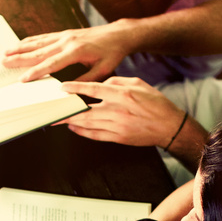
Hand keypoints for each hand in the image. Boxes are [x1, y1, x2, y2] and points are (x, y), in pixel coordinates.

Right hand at [2, 25, 135, 82]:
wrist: (118, 34)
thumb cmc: (112, 53)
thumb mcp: (103, 70)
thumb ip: (86, 81)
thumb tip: (69, 91)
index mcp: (76, 51)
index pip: (52, 64)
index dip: (36, 72)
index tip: (22, 79)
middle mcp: (67, 41)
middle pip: (39, 51)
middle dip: (20, 58)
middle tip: (4, 62)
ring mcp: (65, 36)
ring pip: (38, 42)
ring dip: (21, 48)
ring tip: (6, 52)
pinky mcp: (64, 33)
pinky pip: (43, 37)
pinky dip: (30, 41)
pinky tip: (21, 44)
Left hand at [58, 77, 184, 146]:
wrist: (169, 126)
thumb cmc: (155, 103)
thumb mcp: (138, 84)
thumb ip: (116, 82)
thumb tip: (99, 84)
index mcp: (122, 94)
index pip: (93, 89)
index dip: (75, 89)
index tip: (62, 88)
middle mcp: (117, 111)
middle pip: (85, 111)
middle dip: (66, 111)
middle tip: (52, 111)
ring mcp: (117, 126)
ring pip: (87, 124)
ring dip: (70, 122)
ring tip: (57, 120)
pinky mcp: (118, 138)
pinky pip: (95, 135)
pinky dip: (82, 132)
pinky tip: (73, 127)